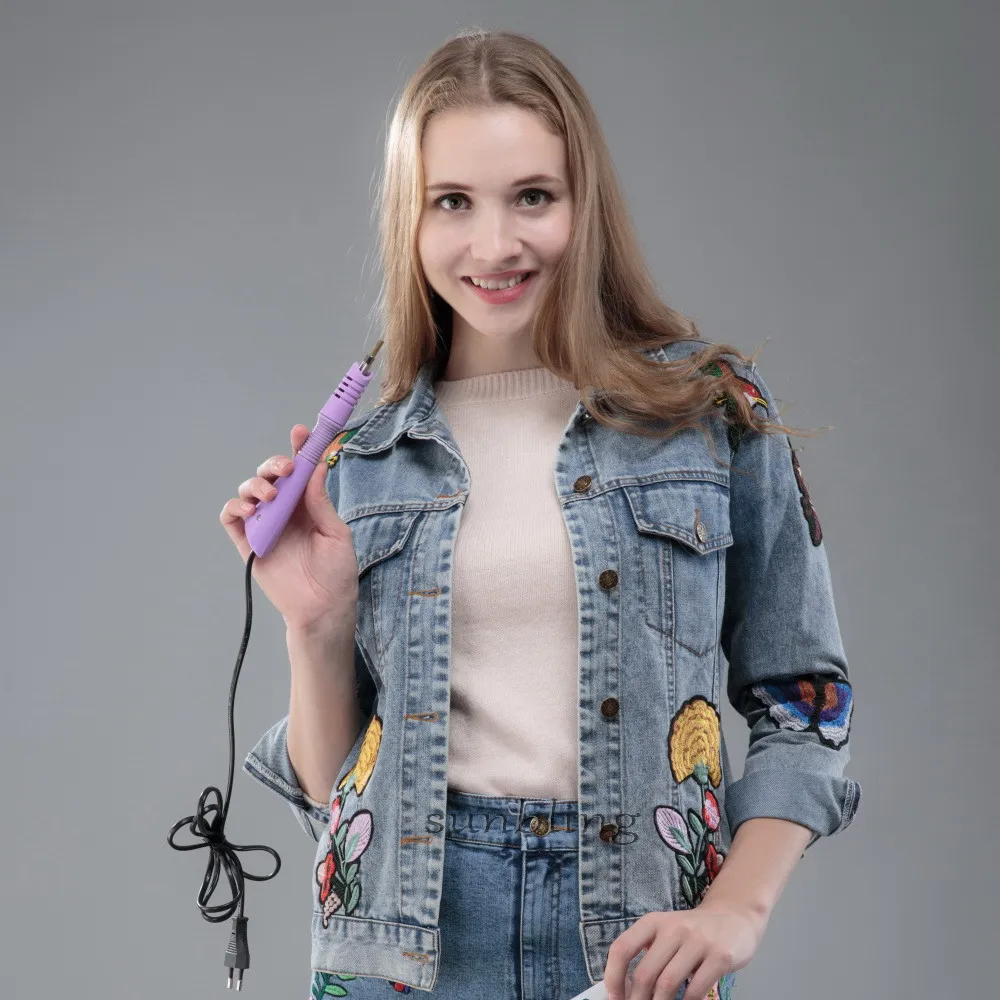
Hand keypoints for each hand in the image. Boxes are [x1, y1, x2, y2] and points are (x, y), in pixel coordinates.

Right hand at [219, 423, 359, 633]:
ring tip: (270, 497)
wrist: (323, 608)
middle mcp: (285, 510)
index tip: (301, 433)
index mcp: (308, 504)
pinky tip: (250, 511)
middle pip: (271, 475)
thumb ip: (320, 501)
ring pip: (249, 491)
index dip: (299, 448)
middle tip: (286, 469)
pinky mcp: (248, 543)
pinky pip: (231, 518)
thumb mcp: (336, 533)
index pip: (300, 470)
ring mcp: (265, 525)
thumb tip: (316, 465)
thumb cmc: (336, 573)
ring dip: (256, 485)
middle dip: (274, 464)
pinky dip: (235, 508)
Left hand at [602, 900, 765, 999]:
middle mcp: (673, 928)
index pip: (622, 948)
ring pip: (668, 983)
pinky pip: (696, 988)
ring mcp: (698, 941)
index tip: (615, 998)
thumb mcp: (665, 932)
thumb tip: (624, 989)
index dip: (613, 977)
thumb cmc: (692, 932)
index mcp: (653, 922)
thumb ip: (647, 954)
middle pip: (645, 973)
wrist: (734, 916)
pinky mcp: (720, 955)